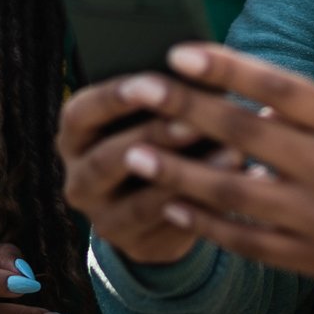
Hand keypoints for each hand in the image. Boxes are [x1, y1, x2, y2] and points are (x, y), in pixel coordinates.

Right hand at [57, 76, 235, 266]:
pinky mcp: (135, 247)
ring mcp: (103, 219)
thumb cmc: (156, 132)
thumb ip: (165, 94)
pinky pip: (171, 227)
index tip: (150, 81)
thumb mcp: (148, 112)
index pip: (83, 112)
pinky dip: (206, 205)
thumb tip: (204, 66)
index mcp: (74, 136)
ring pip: (142, 201)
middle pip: (110, 159)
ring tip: (232, 151)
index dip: (114, 97)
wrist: (154, 201)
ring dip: (188, 175)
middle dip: (155, 137)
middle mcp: (78, 179)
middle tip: (195, 120)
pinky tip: (239, 183)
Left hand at [109, 45, 313, 298]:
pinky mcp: (312, 258)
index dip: (225, 68)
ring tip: (134, 151)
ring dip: (178, 171)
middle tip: (138, 88)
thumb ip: (311, 110)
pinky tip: (172, 206)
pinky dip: (205, 225)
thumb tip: (246, 96)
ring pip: (234, 193)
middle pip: (245, 133)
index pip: (277, 86)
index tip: (179, 51)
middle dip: (185, 108)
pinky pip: (247, 241)